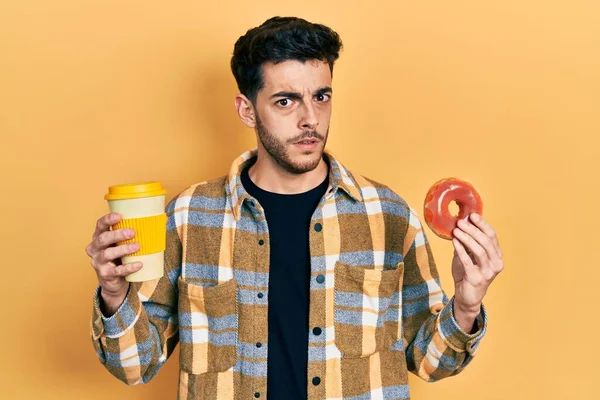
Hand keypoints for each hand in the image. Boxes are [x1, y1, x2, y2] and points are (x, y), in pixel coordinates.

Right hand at [85, 212, 142, 314]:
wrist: (114, 281)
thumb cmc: (120, 257)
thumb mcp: (124, 243)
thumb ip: (135, 232)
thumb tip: (162, 219)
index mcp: (99, 237)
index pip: (100, 225)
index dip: (108, 219)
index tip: (119, 216)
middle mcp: (95, 248)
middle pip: (103, 239)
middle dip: (117, 234)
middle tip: (132, 232)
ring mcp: (98, 262)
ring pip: (108, 254)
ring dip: (123, 249)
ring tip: (137, 246)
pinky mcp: (105, 274)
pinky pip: (117, 271)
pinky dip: (129, 267)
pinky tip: (139, 264)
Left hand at [451, 213, 503, 328]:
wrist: (467, 296)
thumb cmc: (468, 274)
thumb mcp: (469, 256)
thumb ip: (467, 242)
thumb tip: (460, 224)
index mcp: (497, 255)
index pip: (492, 236)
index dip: (482, 224)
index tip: (472, 215)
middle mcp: (496, 263)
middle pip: (486, 241)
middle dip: (473, 229)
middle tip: (460, 222)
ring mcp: (488, 272)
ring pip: (479, 250)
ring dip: (466, 238)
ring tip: (456, 230)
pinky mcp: (477, 278)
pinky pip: (468, 261)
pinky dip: (460, 249)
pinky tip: (454, 241)